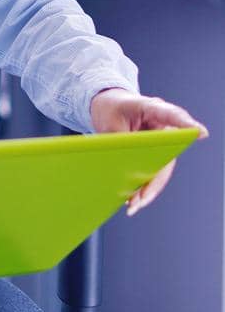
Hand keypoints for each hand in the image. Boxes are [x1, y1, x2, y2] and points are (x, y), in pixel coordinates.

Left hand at [89, 88, 207, 214]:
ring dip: (148, 190)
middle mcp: (165, 127)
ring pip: (162, 170)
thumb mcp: (110, 121)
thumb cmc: (113, 109)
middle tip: (141, 197)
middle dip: (155, 179)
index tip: (201, 133)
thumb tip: (122, 168)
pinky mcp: (157, 155)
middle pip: (167, 155)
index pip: (173, 115)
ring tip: (133, 205)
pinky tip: (132, 202)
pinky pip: (154, 174)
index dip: (187, 125)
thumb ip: (119, 140)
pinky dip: (144, 189)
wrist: (110, 106)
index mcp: (155, 109)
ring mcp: (164, 143)